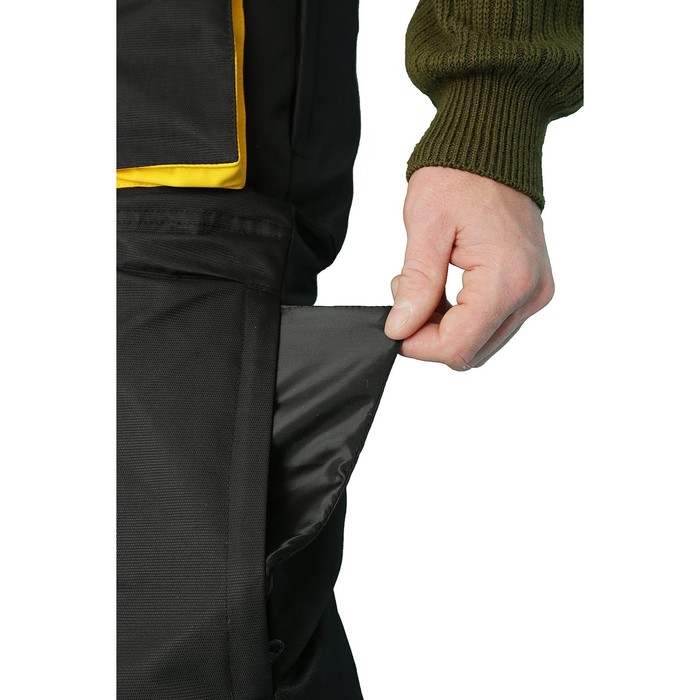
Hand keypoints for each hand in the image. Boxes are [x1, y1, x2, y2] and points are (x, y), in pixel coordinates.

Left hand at [384, 166, 554, 370]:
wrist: (494, 147)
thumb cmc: (461, 175)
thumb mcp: (426, 227)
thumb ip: (416, 284)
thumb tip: (400, 330)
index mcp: (508, 279)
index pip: (458, 347)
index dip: (418, 345)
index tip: (395, 323)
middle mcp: (531, 293)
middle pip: (471, 352)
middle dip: (430, 335)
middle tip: (409, 295)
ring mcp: (535, 293)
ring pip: (481, 343)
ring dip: (446, 328)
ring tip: (427, 286)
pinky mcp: (531, 289)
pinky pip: (492, 325)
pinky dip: (462, 318)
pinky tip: (445, 289)